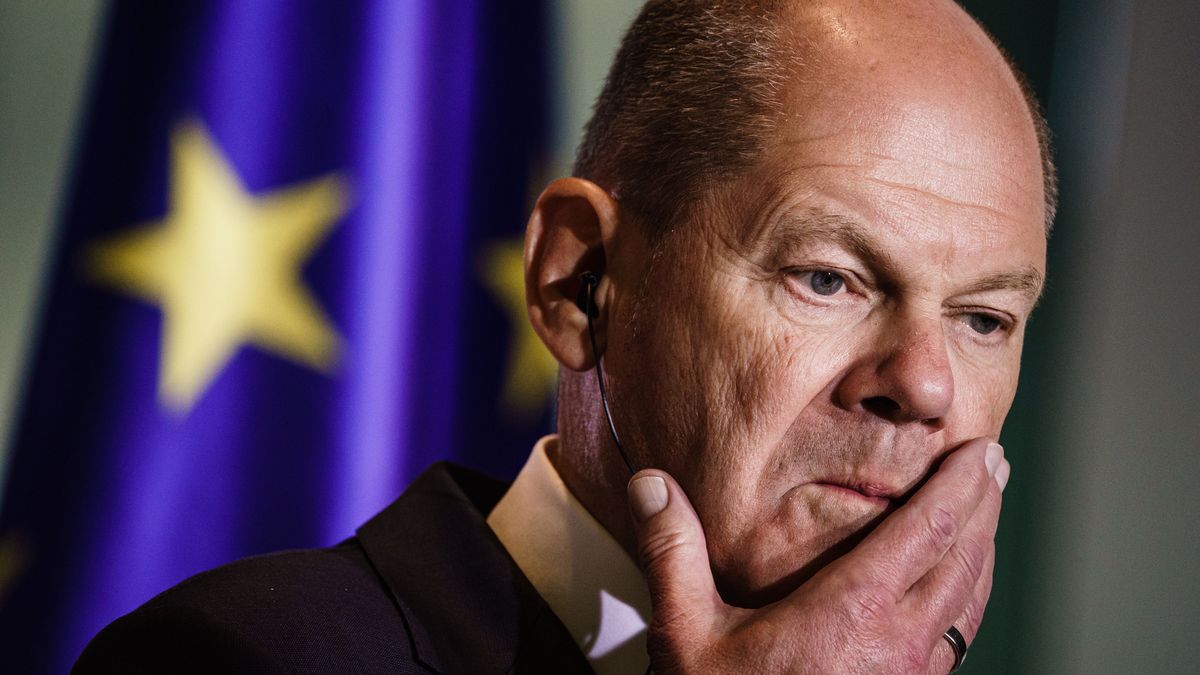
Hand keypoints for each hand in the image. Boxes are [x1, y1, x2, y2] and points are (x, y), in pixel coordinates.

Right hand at [626, 437, 1008, 673]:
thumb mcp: (687, 634)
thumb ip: (673, 554)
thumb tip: (650, 483)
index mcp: (852, 612)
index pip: (926, 531)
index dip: (959, 484)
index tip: (981, 449)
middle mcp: (897, 641)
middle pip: (963, 557)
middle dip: (984, 503)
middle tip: (995, 461)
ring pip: (970, 598)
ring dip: (984, 546)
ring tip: (987, 511)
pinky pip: (959, 635)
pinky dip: (971, 594)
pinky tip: (961, 588)